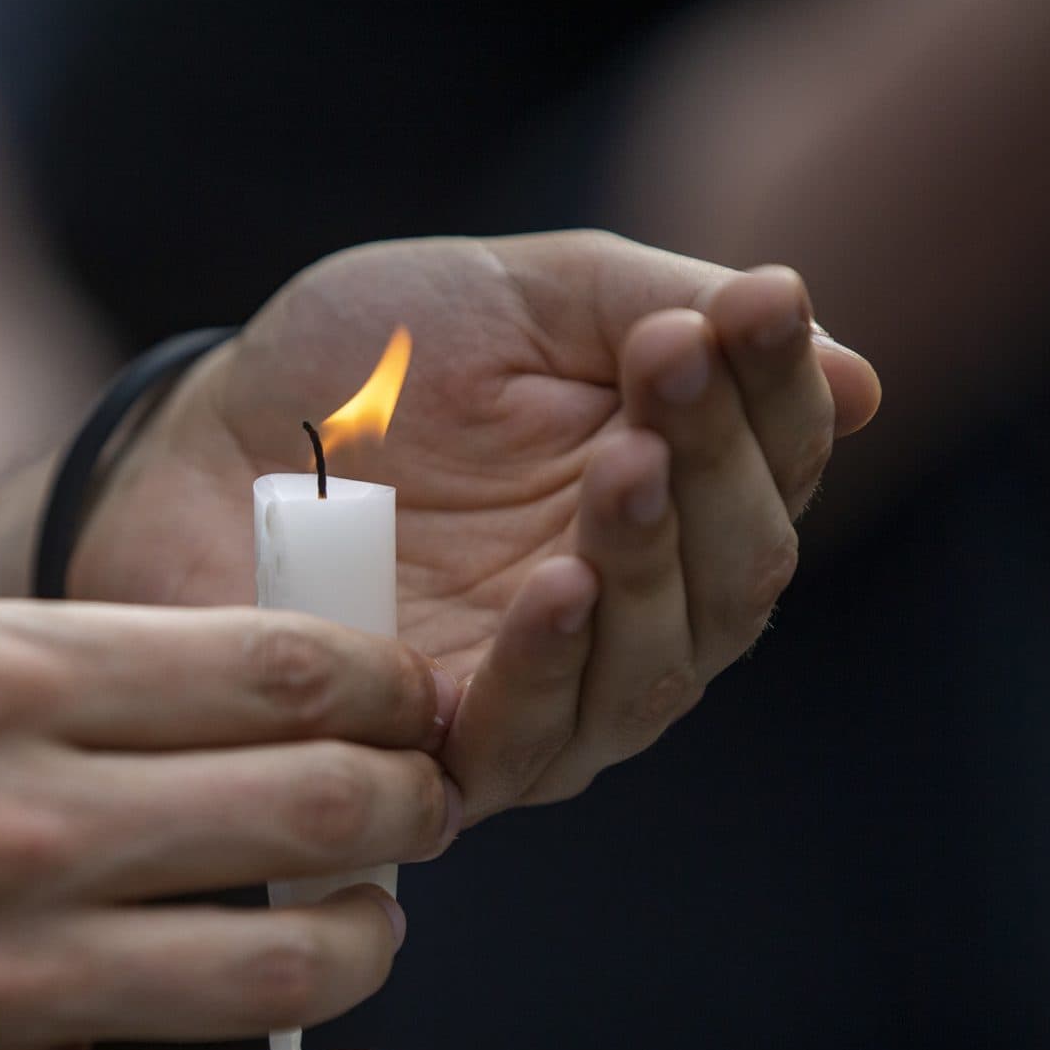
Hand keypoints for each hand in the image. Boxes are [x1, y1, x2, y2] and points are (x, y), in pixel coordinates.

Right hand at [0, 603, 463, 1049]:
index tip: (406, 704)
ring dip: (373, 947)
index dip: (380, 687)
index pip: (272, 669)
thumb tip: (252, 693)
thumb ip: (69, 672)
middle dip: (408, 805)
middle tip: (419, 809)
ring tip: (373, 928)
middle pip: (310, 807)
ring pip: (285, 969)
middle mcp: (11, 818)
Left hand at [73, 232, 881, 817]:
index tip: (755, 305)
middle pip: (735, 582)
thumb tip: (855, 381)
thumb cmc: (361, 364)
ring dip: (653, 567)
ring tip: (627, 467)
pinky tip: (558, 585)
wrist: (193, 435)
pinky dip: (551, 669)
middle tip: (673, 372)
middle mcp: (623, 612)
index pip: (770, 471)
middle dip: (720, 470)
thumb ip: (657, 314)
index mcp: (661, 497)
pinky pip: (526, 740)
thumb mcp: (515, 298)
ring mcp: (534, 693)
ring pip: (652, 672)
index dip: (777, 393)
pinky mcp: (434, 752)